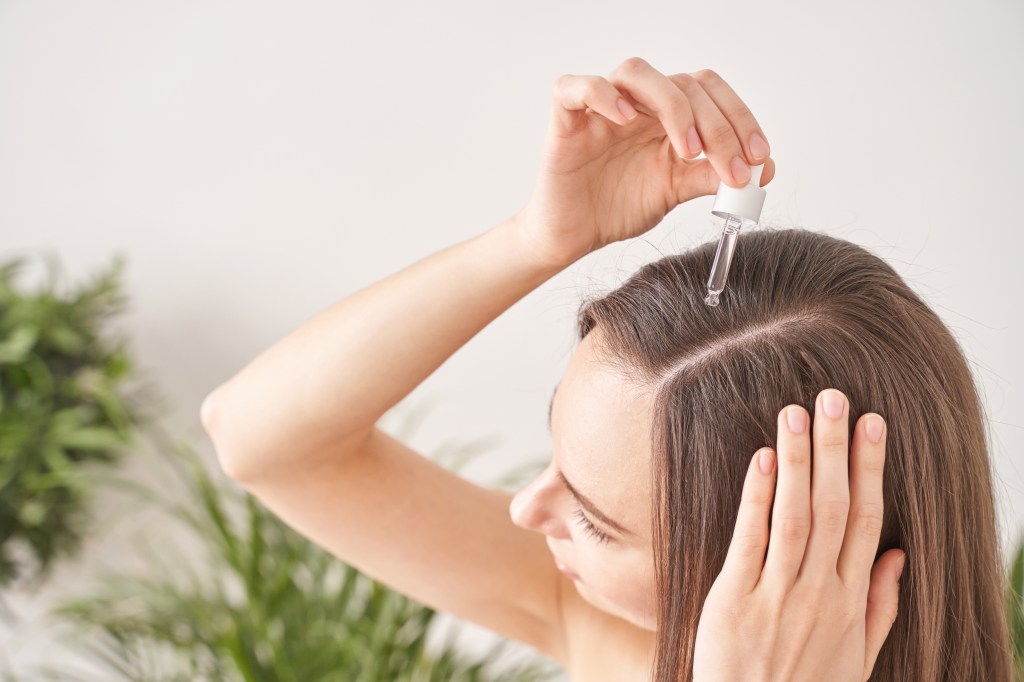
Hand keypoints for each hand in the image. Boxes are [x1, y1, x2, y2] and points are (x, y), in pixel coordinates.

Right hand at [514, 58, 776, 268]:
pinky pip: (578, 88)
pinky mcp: (566, 118)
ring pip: (637, 72)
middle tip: (732, 168)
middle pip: (683, 83)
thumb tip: (764, 170)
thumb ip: (712, 176)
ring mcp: (601, 108)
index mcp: (666, 115)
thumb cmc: (618, 207)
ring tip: (686, 148)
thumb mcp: (676, 191)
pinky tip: (626, 120)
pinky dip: (603, 95)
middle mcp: (638, 103)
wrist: (574, 236)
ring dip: (672, 104)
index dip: (740, 119)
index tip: (758, 159)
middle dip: (717, 125)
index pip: (710, 92)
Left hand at [692, 388, 904, 681]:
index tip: (872, 424)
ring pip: (796, 516)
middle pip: (833, 508)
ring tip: (797, 412)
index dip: (869, 469)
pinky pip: (750, 540)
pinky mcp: (734, 599)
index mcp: (850, 601)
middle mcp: (819, 591)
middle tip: (833, 397)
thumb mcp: (857, 657)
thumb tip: (899, 555)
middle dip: (836, 449)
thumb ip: (880, 606)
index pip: (865, 520)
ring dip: (799, 461)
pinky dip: (757, 497)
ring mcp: (777, 594)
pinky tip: (763, 459)